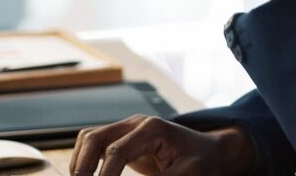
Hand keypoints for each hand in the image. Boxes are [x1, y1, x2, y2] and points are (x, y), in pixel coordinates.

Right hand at [68, 115, 253, 175]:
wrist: (214, 152)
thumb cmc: (205, 162)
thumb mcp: (187, 175)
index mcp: (152, 129)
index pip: (115, 151)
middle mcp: (136, 124)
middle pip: (94, 137)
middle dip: (82, 166)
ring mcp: (129, 129)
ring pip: (91, 138)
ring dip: (81, 162)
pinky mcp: (126, 140)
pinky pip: (97, 145)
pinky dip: (87, 160)